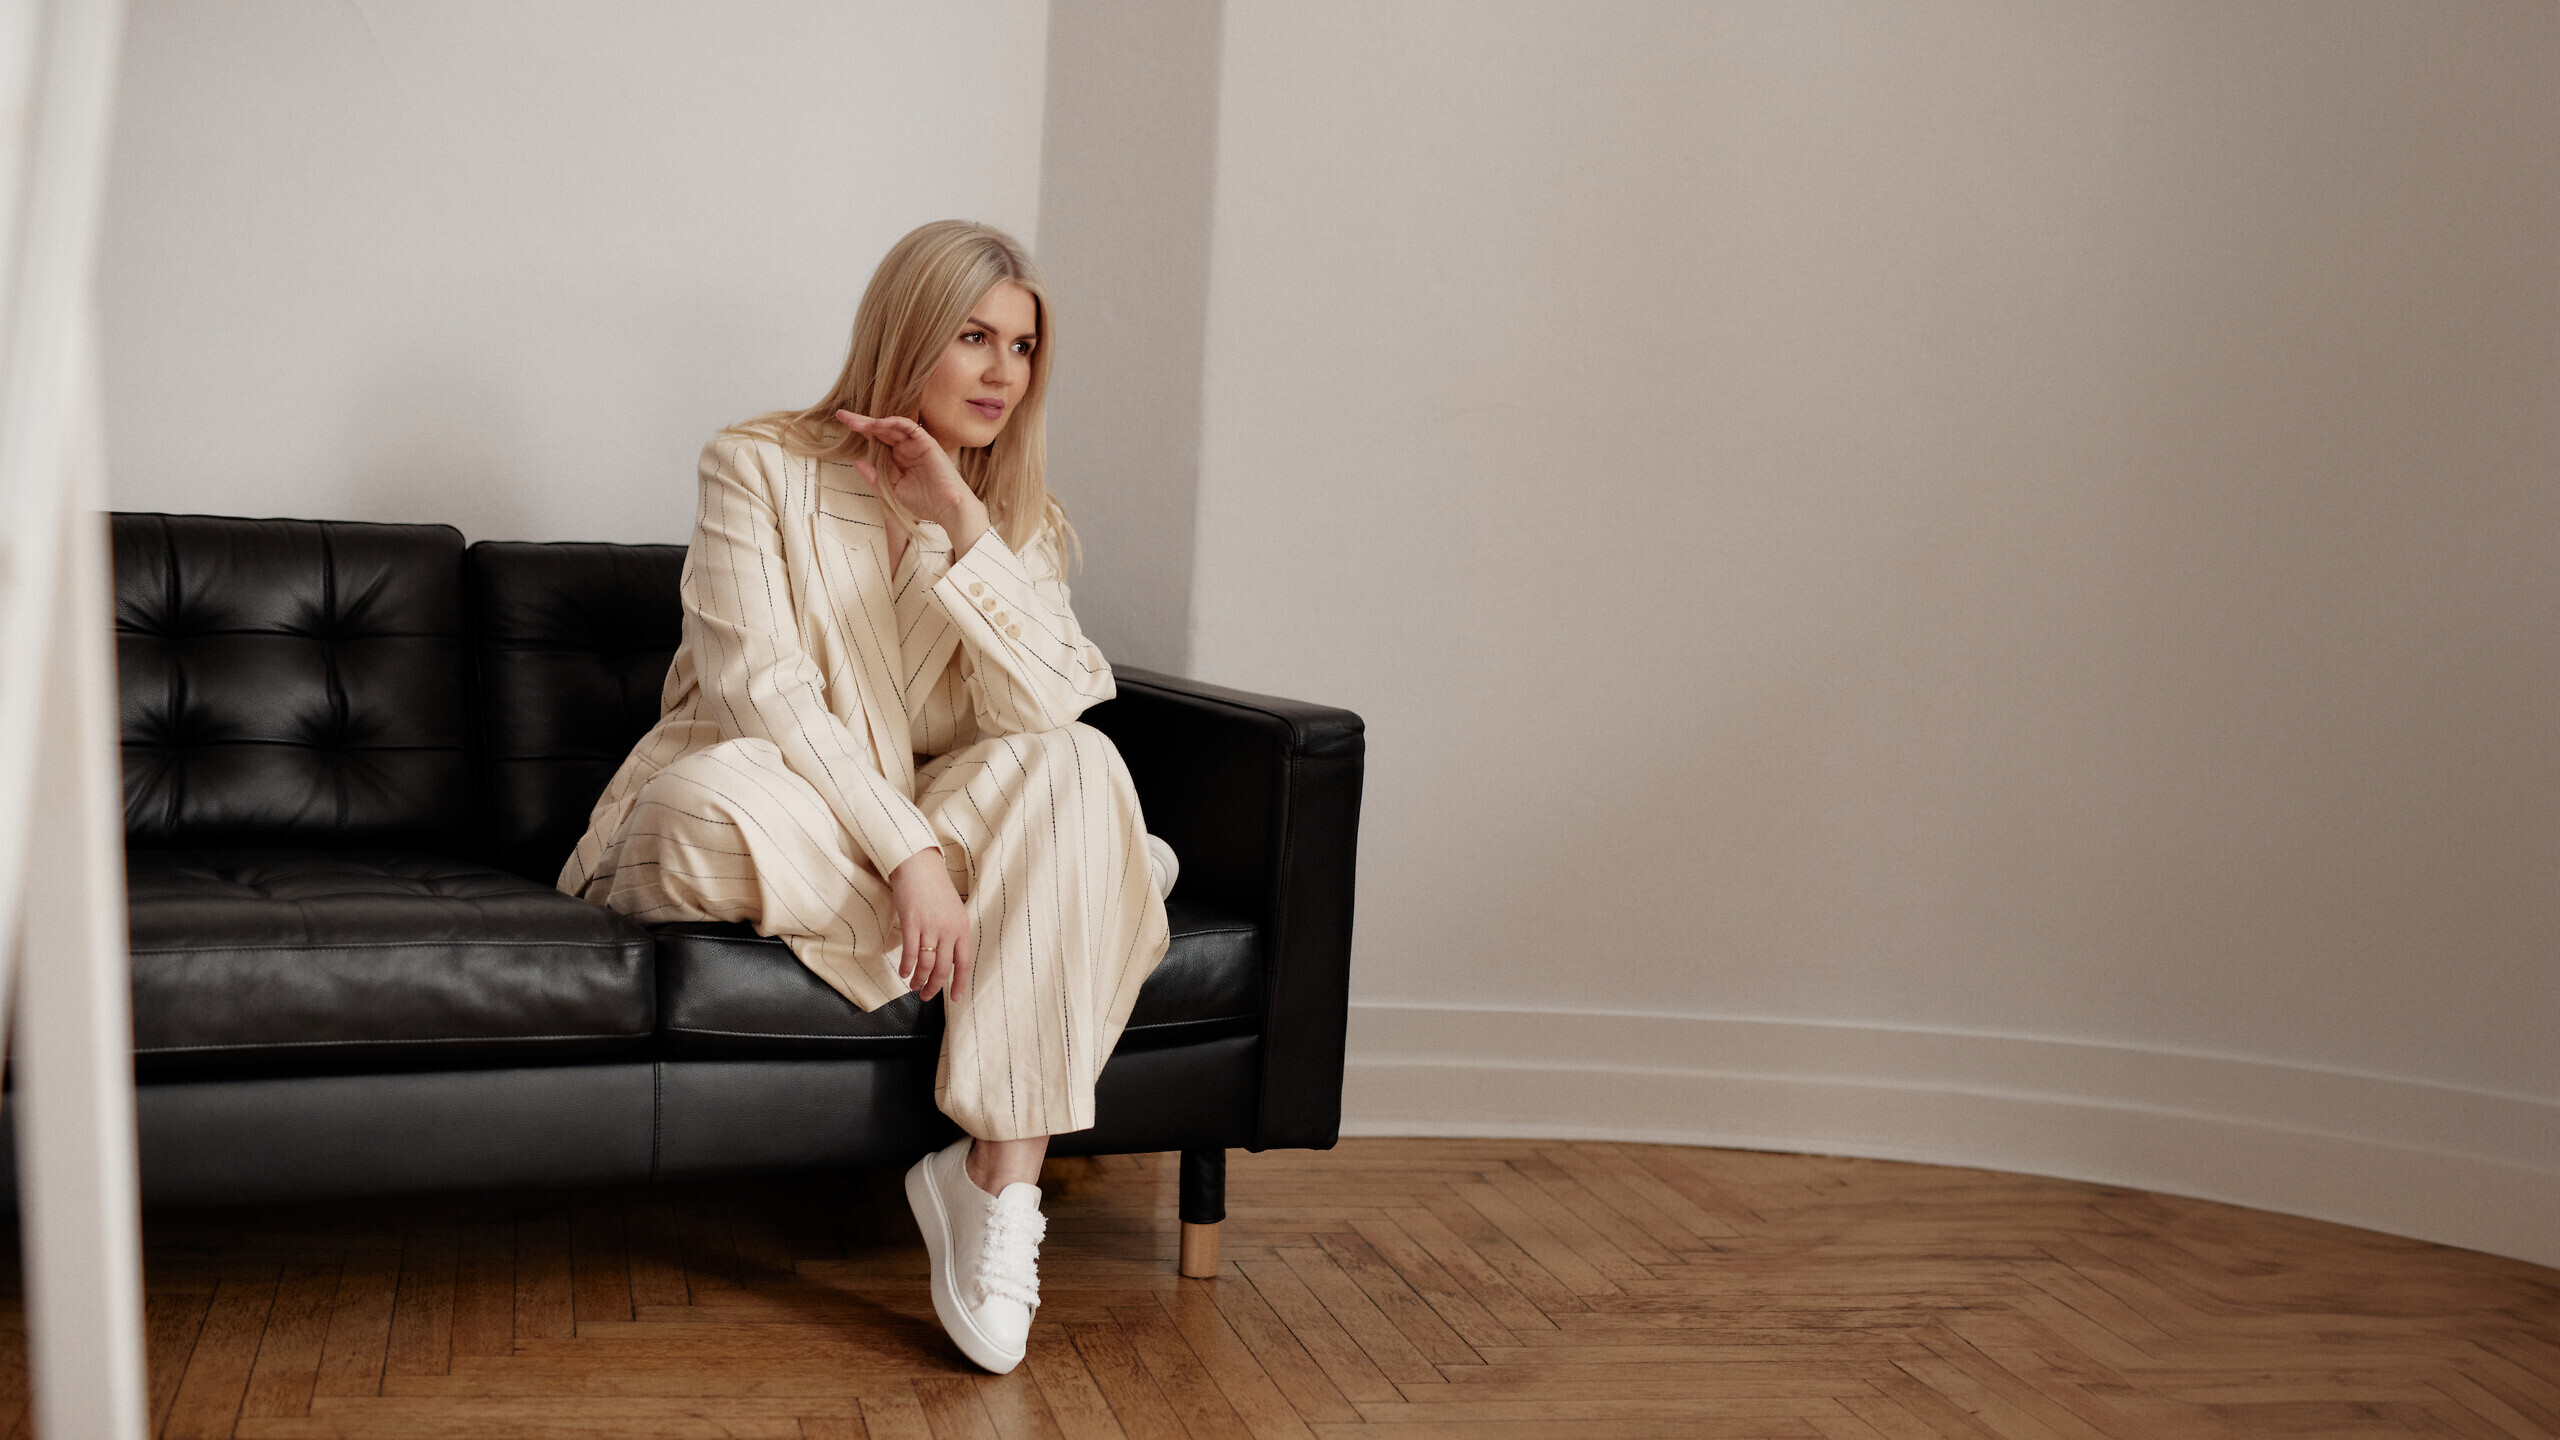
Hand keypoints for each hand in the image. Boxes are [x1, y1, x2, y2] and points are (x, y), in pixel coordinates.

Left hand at [832, 409, 987, 542]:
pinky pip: (908, 427)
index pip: (877, 440)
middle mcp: (906, 448)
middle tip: (842, 416)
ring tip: (854, 421)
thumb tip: (857, 462)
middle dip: (861, 422)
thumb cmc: (924, 503)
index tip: (842, 424)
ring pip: (892, 426)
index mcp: (899, 458)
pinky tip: (877, 424)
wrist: (948, 508)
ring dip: (873, 422)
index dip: (861, 432)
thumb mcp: (891, 491)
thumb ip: (874, 477)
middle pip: (881, 430)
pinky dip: (893, 423)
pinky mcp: (926, 442)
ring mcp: (916, 444)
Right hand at [887, 847, 972, 1002]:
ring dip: (919, 979)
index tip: (954, 998)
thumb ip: (953, 932)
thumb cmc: (934, 886)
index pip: (964, 963)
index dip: (959, 983)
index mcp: (962, 927)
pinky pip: (910, 953)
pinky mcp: (911, 923)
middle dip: (934, 987)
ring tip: (913, 986)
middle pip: (943, 969)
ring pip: (926, 964)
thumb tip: (947, 957)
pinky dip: (907, 966)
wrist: (918, 864)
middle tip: (925, 996)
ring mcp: (930, 926)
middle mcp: (949, 929)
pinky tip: (903, 972)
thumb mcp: (953, 910)